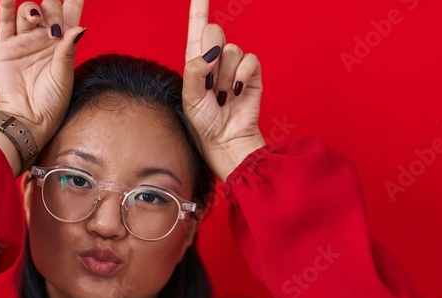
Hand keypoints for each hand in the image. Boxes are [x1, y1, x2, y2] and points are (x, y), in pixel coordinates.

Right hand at [0, 0, 86, 147]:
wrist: (28, 119)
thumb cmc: (51, 103)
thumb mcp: (64, 75)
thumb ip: (68, 50)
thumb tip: (79, 28)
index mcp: (62, 44)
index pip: (70, 12)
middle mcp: (43, 38)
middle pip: (49, 8)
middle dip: (53, 9)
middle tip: (54, 27)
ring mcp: (24, 41)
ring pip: (28, 11)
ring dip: (34, 10)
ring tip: (37, 19)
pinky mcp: (5, 47)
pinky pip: (5, 20)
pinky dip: (6, 4)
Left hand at [182, 0, 266, 181]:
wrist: (226, 141)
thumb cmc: (204, 123)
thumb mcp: (189, 97)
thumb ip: (195, 69)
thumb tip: (212, 51)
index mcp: (196, 61)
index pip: (196, 27)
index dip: (199, 7)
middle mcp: (215, 59)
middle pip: (214, 31)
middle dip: (211, 56)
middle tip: (210, 83)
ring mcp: (234, 66)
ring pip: (231, 49)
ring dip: (225, 76)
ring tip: (223, 96)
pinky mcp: (252, 74)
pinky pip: (249, 59)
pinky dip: (242, 76)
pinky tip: (237, 92)